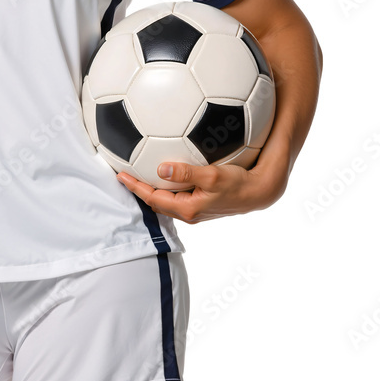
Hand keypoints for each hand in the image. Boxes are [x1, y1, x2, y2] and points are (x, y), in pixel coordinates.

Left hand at [116, 159, 282, 223]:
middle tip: (124, 174)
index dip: (135, 187)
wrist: (259, 192)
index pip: (153, 198)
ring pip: (166, 200)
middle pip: (156, 202)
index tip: (120, 176)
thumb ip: (186, 172)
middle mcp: (189, 212)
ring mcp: (196, 209)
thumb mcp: (212, 176)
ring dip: (152, 189)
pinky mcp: (202, 203)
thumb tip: (161, 168)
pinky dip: (166, 186)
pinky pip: (177, 195)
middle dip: (139, 190)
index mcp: (187, 208)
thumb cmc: (238, 183)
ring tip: (139, 174)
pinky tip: (165, 173)